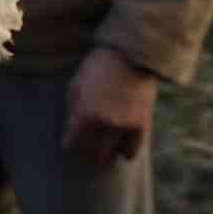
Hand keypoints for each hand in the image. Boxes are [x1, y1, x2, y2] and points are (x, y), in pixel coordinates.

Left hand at [62, 47, 157, 168]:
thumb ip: (73, 113)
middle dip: (87, 155)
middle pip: (93, 154)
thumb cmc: (96, 70)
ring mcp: (124, 125)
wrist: (128, 57)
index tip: (70, 144)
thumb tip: (70, 136)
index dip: (70, 145)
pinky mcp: (142, 125)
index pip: (73, 144)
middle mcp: (104, 123)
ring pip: (112, 155)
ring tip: (103, 149)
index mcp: (84, 113)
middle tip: (85, 154)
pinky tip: (119, 146)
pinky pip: (131, 151)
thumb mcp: (75, 87)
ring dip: (106, 153)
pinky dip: (124, 151)